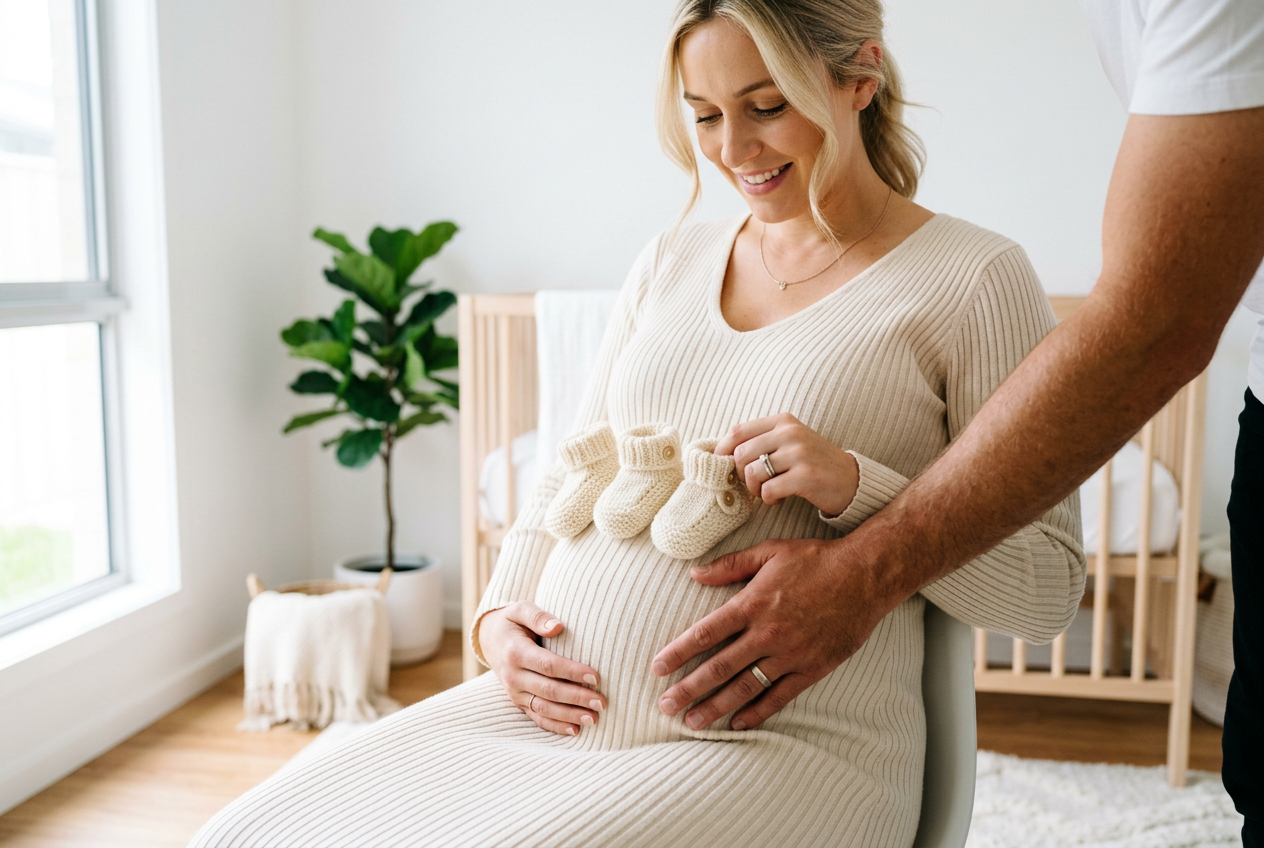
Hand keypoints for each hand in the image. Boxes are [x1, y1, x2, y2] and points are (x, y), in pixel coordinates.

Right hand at [479, 600, 605, 735]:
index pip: (548, 665)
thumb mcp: (520, 610)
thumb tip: (557, 626)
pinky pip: (537, 718)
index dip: (572, 672)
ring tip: (594, 719)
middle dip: (577, 698)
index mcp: (516, 653)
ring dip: (569, 715)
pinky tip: (575, 730)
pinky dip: (555, 726)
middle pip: (549, 690)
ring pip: (544, 708)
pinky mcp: (519, 702)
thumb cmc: (512, 622)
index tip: (596, 677)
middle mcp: (513, 676)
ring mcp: (515, 693)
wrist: (489, 639)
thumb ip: (538, 616)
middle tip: (602, 702)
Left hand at [651, 538, 894, 730]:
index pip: (705, 633)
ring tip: (692, 722)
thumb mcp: (769, 552)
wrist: (866, 575)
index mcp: (752, 604)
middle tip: (664, 706)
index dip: (678, 652)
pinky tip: (738, 723)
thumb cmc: (815, 560)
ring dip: (716, 707)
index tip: (657, 668)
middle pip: (719, 667)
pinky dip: (757, 712)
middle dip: (688, 689)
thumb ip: (729, 566)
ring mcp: (791, 654)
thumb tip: (694, 573)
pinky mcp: (812, 668)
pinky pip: (780, 696)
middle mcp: (768, 633)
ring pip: (746, 687)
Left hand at [716, 413, 858, 516]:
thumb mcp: (789, 443)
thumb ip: (760, 442)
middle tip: (755, 484)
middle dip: (742, 475)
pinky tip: (780, 499)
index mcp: (783, 421)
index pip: (738, 431)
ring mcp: (799, 453)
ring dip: (754, 489)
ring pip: (753, 472)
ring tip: (768, 492)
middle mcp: (791, 433)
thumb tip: (722, 454)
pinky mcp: (806, 476)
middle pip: (741, 454)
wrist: (851, 480)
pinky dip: (768, 499)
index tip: (724, 466)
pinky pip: (768, 490)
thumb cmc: (812, 463)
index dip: (723, 451)